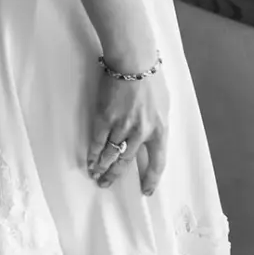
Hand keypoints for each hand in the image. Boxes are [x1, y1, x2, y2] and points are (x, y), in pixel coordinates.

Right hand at [87, 59, 167, 195]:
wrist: (133, 64)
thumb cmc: (151, 80)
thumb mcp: (164, 107)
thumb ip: (157, 125)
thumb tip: (150, 138)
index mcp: (160, 130)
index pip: (157, 162)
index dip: (151, 179)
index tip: (145, 191)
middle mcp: (142, 133)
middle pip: (127, 161)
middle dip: (116, 175)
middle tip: (107, 184)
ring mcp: (122, 126)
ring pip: (110, 154)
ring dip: (102, 168)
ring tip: (96, 176)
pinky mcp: (104, 118)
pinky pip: (97, 142)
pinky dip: (92, 154)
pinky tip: (89, 162)